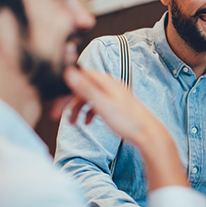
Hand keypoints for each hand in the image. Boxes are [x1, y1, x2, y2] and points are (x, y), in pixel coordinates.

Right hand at [50, 66, 168, 143]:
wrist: (148, 134)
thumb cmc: (128, 121)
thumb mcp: (102, 105)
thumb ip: (86, 89)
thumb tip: (70, 73)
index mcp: (107, 82)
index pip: (81, 75)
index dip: (67, 86)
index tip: (57, 101)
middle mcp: (111, 86)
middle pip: (84, 87)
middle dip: (70, 100)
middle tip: (58, 114)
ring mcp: (115, 95)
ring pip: (90, 97)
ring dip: (78, 108)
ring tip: (73, 122)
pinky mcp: (117, 105)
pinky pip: (99, 104)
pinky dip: (90, 112)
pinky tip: (88, 123)